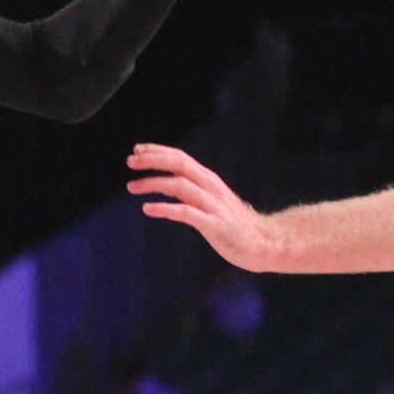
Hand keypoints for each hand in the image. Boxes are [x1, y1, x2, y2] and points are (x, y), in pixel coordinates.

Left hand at [126, 143, 274, 271]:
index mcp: (208, 179)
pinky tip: (148, 209)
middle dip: (153, 160)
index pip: (180, 157)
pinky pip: (186, 213)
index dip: (158, 151)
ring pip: (180, 185)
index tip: (136, 150)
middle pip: (179, 164)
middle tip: (129, 162)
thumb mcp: (210, 200)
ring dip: (154, 183)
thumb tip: (164, 184)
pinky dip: (165, 208)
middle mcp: (210, 186)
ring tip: (132, 186)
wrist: (263, 243)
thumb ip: (190, 190)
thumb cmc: (233, 223)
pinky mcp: (214, 224)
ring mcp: (213, 204)